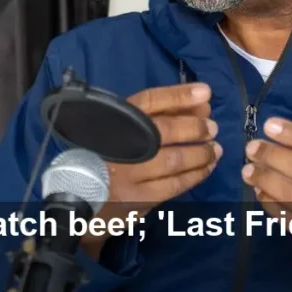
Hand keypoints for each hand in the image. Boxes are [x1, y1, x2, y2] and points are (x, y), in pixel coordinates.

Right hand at [82, 83, 221, 255]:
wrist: (77, 199)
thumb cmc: (103, 159)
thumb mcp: (117, 131)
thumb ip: (152, 117)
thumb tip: (197, 106)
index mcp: (111, 121)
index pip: (148, 102)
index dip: (178, 95)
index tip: (204, 92)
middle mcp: (118, 145)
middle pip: (163, 130)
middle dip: (194, 127)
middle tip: (212, 127)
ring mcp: (128, 174)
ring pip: (173, 160)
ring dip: (200, 153)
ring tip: (214, 149)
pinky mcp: (138, 199)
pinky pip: (174, 185)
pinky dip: (196, 175)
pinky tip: (207, 168)